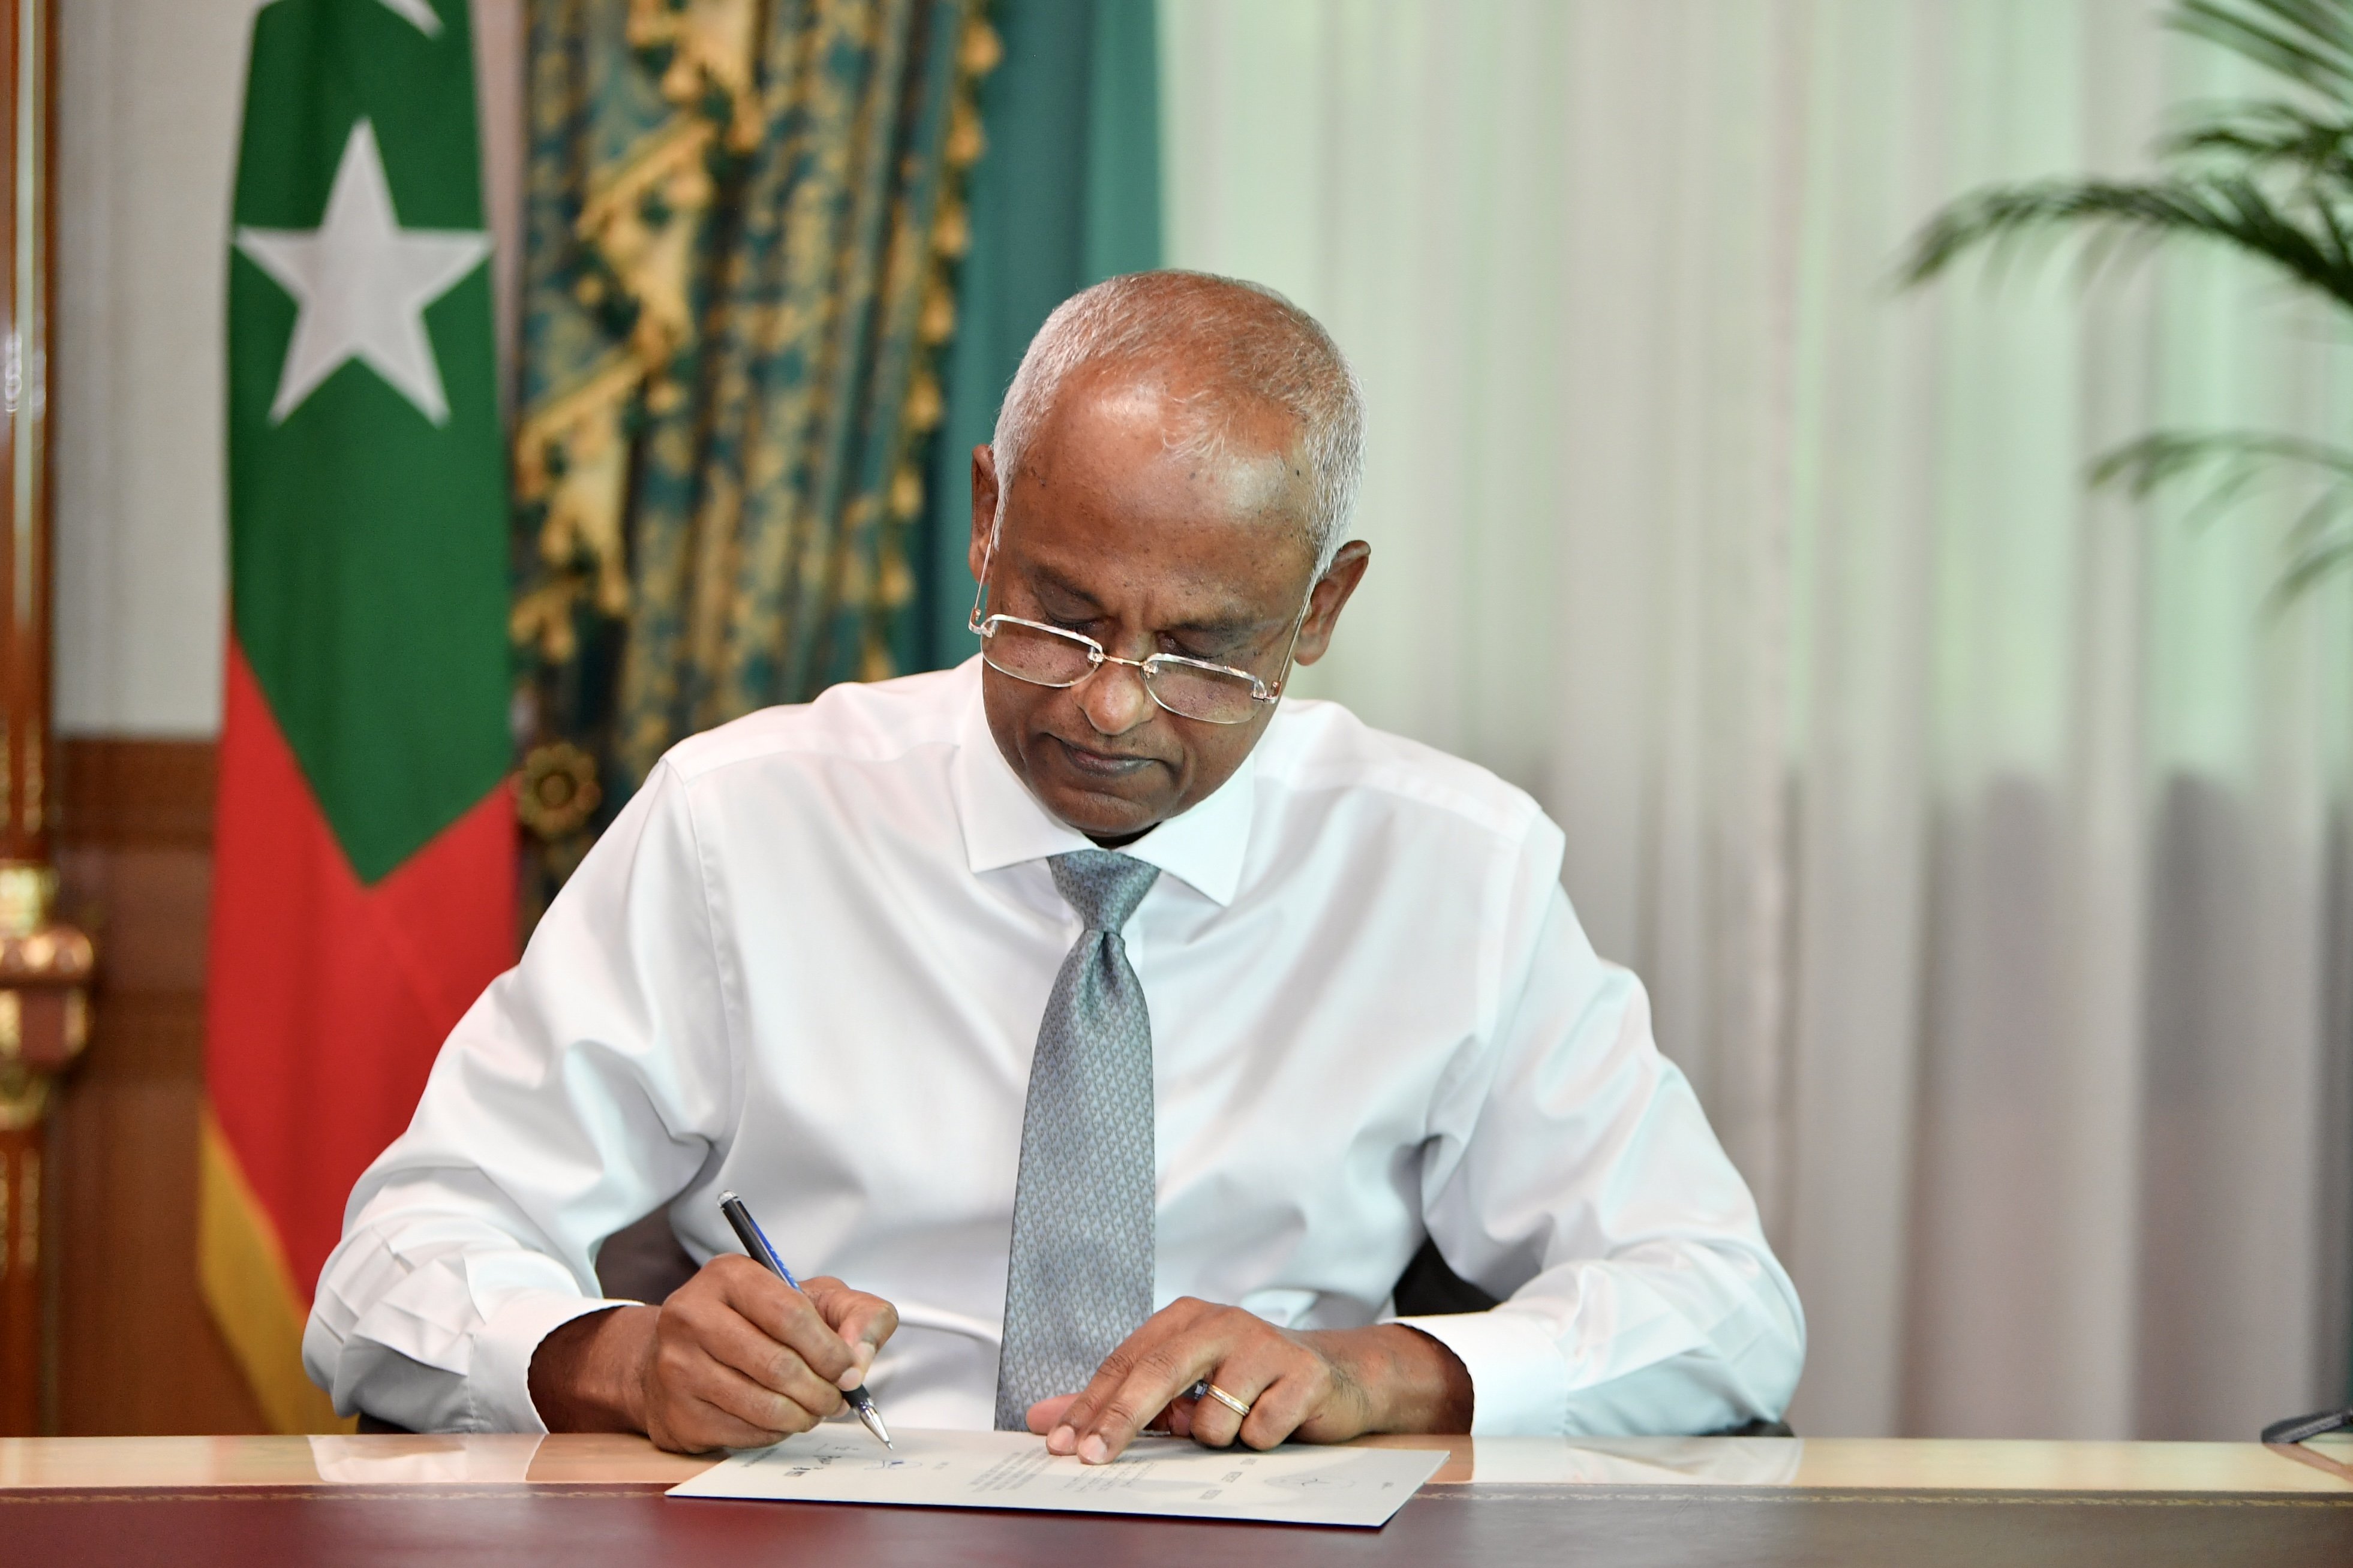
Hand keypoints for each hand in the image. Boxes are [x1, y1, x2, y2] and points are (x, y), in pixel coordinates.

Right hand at [529, 1255, 898, 1452]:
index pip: (789, 1315)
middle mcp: (693, 1316)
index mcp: (729, 1276)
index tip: (848, 1369)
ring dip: (802, 1416)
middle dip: (820, 1390)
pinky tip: (780, 1419)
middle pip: (777, 1365)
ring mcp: (678, 1367)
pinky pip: (742, 1433)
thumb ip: (856, 1313)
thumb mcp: (812, 1297)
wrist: (679, 1351)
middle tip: (836, 1398)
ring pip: (761, 1405)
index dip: (829, 1350)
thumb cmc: (752, 1321)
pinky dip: (774, 1433)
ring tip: (813, 1410)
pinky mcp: (676, 1413)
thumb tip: (859, 1357)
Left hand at [1025, 1297, 1471, 1464]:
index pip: (1126, 1361)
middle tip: (1092, 1458)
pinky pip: (1258, 1431)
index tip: (1062, 1444)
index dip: (1090, 1404)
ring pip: (1211, 1418)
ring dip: (1216, 1437)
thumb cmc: (1248, 1381)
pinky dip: (1259, 1439)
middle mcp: (1222, 1321)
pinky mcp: (1303, 1374)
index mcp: (1185, 1318)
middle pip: (1158, 1372)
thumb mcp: (1182, 1385)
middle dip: (1121, 1420)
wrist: (1337, 1377)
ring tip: (1242, 1421)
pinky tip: (1275, 1420)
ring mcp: (1265, 1345)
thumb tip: (1043, 1419)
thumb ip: (1117, 1399)